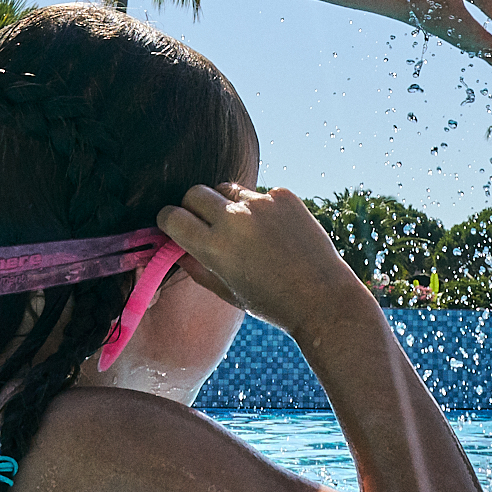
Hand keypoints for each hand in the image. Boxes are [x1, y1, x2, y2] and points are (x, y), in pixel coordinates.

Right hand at [157, 183, 364, 338]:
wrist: (322, 298)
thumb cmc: (271, 302)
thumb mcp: (226, 292)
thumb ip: (196, 266)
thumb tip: (176, 247)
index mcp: (213, 246)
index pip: (172, 216)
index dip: (169, 220)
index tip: (174, 225)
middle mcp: (234, 219)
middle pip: (195, 193)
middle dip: (193, 207)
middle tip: (205, 223)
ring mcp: (261, 203)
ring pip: (227, 189)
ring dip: (227, 205)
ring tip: (245, 231)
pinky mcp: (284, 196)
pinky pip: (260, 194)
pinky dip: (260, 208)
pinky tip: (275, 232)